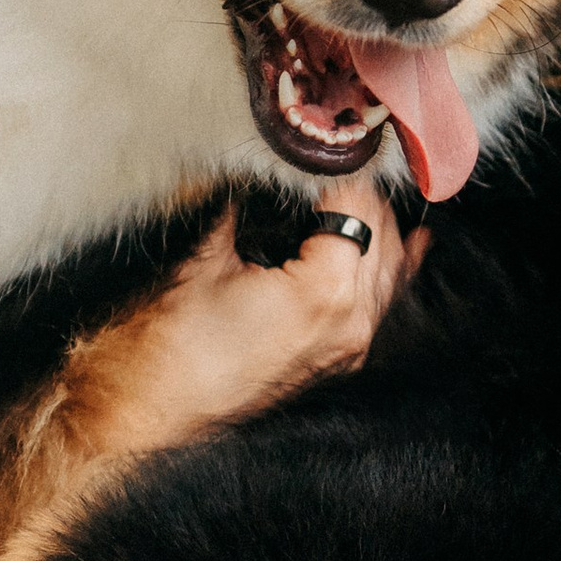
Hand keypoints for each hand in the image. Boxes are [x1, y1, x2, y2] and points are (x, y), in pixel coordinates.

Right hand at [94, 187, 419, 463]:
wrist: (148, 419)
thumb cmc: (168, 351)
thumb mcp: (205, 259)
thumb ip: (243, 206)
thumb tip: (259, 175)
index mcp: (326, 292)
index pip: (356, 203)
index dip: (336, 165)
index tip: (318, 142)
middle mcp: (351, 324)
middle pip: (380, 233)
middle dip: (359, 192)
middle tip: (330, 158)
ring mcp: (348, 349)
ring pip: (389, 269)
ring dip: (377, 227)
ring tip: (363, 188)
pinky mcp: (336, 362)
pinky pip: (380, 305)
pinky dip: (392, 271)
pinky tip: (412, 247)